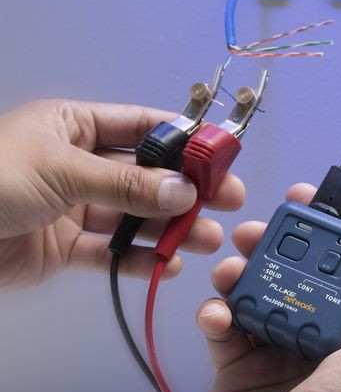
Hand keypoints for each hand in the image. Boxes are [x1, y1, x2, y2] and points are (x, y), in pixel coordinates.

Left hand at [0, 99, 244, 288]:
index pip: (140, 126)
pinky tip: (166, 264)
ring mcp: (75, 207)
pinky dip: (138, 259)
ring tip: (206, 239)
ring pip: (134, 216)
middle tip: (227, 200)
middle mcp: (80, 164)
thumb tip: (186, 191)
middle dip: (186, 188)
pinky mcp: (67, 248)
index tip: (219, 154)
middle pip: (145, 175)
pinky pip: (111, 252)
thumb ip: (127, 184)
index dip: (182, 138)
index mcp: (75, 127)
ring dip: (170, 228)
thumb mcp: (62, 170)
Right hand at [196, 183, 340, 391]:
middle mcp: (312, 334)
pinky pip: (221, 327)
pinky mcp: (234, 365)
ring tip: (231, 268)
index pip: (337, 269)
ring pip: (251, 292)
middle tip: (254, 231)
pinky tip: (217, 315)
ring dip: (238, 272)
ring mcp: (270, 348)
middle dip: (270, 246)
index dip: (323, 235)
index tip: (304, 204)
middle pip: (288, 274)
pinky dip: (214, 314)